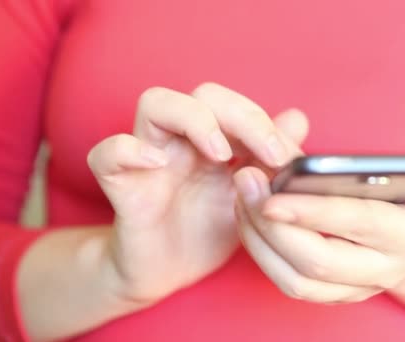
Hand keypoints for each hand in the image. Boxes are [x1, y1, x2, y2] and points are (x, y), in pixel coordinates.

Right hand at [87, 83, 307, 304]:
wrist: (167, 272)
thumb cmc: (207, 229)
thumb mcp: (249, 196)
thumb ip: (270, 159)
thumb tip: (298, 119)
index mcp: (214, 140)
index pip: (238, 106)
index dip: (266, 125)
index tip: (291, 160)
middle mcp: (182, 140)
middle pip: (204, 95)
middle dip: (243, 116)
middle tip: (271, 154)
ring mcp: (149, 159)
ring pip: (155, 103)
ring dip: (194, 120)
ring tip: (221, 153)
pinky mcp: (122, 187)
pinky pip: (106, 154)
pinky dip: (127, 150)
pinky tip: (157, 164)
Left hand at [233, 166, 404, 303]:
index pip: (358, 222)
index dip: (314, 211)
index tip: (273, 196)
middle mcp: (386, 269)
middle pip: (318, 262)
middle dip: (273, 225)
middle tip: (246, 183)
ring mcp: (358, 288)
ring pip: (297, 281)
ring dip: (260, 239)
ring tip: (243, 196)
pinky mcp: (335, 295)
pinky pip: (291, 285)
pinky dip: (263, 254)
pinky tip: (250, 219)